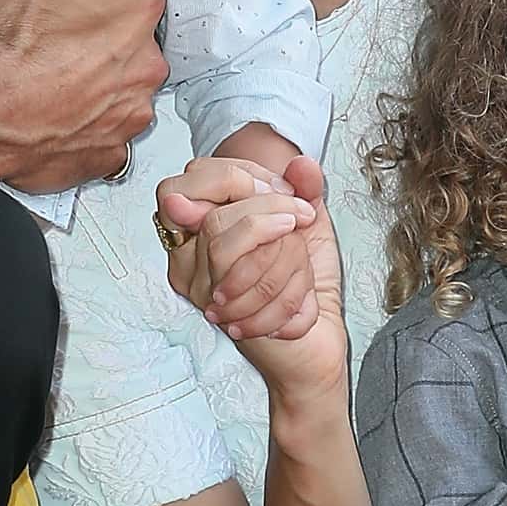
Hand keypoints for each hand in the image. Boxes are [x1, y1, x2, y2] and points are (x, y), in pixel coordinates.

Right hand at [0, 0, 166, 189]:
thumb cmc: (7, 38)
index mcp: (142, 14)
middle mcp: (148, 68)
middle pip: (132, 39)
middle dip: (102, 35)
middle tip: (56, 32)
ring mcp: (128, 117)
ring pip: (121, 87)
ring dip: (95, 80)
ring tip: (51, 71)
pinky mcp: (104, 155)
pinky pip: (104, 134)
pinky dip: (83, 124)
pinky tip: (54, 109)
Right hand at [158, 156, 347, 395]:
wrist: (317, 343)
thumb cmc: (307, 287)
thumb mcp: (310, 225)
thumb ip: (305, 187)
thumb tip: (301, 162)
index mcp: (203, 225)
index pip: (192, 178)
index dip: (242, 176)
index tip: (285, 193)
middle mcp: (189, 255)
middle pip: (210, 205)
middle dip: (269, 206)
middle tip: (300, 220)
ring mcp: (199, 283)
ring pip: (224, 236)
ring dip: (282, 247)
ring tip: (303, 262)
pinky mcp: (218, 309)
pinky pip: (246, 273)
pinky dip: (288, 276)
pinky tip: (304, 292)